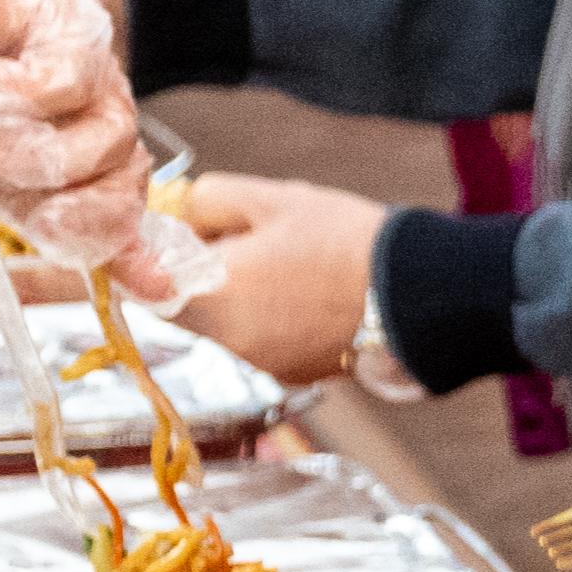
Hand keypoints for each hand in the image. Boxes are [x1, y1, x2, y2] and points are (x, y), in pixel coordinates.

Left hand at [159, 169, 390, 386]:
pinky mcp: (295, 374)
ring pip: (229, 326)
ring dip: (245, 298)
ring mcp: (263, 362)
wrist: (421, 294)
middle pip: (192, 307)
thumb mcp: (274, 197)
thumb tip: (184, 213)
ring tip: (295, 266)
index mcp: (213, 294)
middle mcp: (229, 340)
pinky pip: (265, 343)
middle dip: (211, 275)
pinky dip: (276, 321)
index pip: (150, 285)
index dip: (167, 257)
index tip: (191, 236)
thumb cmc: (348, 242)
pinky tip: (315, 296)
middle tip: (253, 243)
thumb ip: (209, 198)